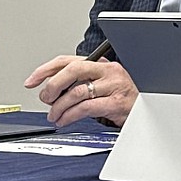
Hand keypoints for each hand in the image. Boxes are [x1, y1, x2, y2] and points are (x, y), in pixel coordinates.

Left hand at [24, 55, 138, 127]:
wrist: (148, 110)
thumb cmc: (123, 98)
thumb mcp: (103, 85)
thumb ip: (82, 83)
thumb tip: (52, 91)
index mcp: (102, 64)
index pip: (69, 60)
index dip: (46, 70)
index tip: (32, 81)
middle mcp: (108, 71)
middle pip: (72, 70)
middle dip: (52, 86)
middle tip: (46, 99)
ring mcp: (113, 86)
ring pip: (76, 92)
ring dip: (59, 107)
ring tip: (55, 115)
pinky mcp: (115, 103)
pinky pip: (85, 108)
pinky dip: (69, 116)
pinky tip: (65, 120)